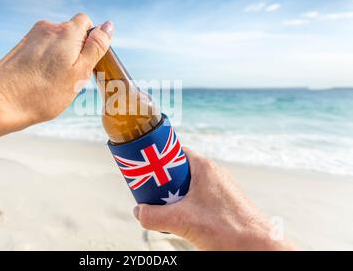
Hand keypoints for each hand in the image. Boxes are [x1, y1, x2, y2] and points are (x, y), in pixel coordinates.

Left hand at [0, 13, 112, 128]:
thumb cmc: (43, 92)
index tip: (88, 63)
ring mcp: (31, 37)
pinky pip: (41, 51)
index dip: (91, 41)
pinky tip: (40, 82)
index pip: (87, 22)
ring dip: (60, 58)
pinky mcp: (19, 48)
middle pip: (71, 33)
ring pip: (56, 44)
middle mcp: (48, 28)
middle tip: (72, 78)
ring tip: (54, 83)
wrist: (0, 102)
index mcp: (67, 32)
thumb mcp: (80, 72)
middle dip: (76, 51)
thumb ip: (96, 47)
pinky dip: (45, 63)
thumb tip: (108, 25)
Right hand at [133, 148, 296, 250]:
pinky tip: (183, 219)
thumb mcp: (182, 221)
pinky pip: (198, 196)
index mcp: (203, 167)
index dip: (156, 158)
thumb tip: (139, 212)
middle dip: (162, 181)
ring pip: (187, 184)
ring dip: (173, 195)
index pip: (173, 151)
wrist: (258, 246)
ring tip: (165, 209)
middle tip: (150, 193)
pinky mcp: (223, 201)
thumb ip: (154, 216)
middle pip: (178, 169)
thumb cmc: (227, 229)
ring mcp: (219, 187)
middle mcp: (212, 172)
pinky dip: (186, 203)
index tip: (143, 169)